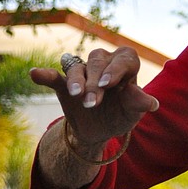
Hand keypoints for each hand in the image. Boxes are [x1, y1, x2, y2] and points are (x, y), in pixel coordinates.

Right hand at [30, 47, 158, 148]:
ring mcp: (83, 72)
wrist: (99, 130)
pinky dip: (44, 74)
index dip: (116, 68)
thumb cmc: (120, 116)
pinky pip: (54, 75)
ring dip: (76, 81)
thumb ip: (139, 104)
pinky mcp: (64, 83)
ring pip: (77, 67)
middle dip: (95, 82)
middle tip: (93, 103)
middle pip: (98, 62)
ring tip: (77, 96)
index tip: (108, 84)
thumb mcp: (132, 114)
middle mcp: (103, 64)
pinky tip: (35, 74)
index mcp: (125, 67)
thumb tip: (152, 103)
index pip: (125, 58)